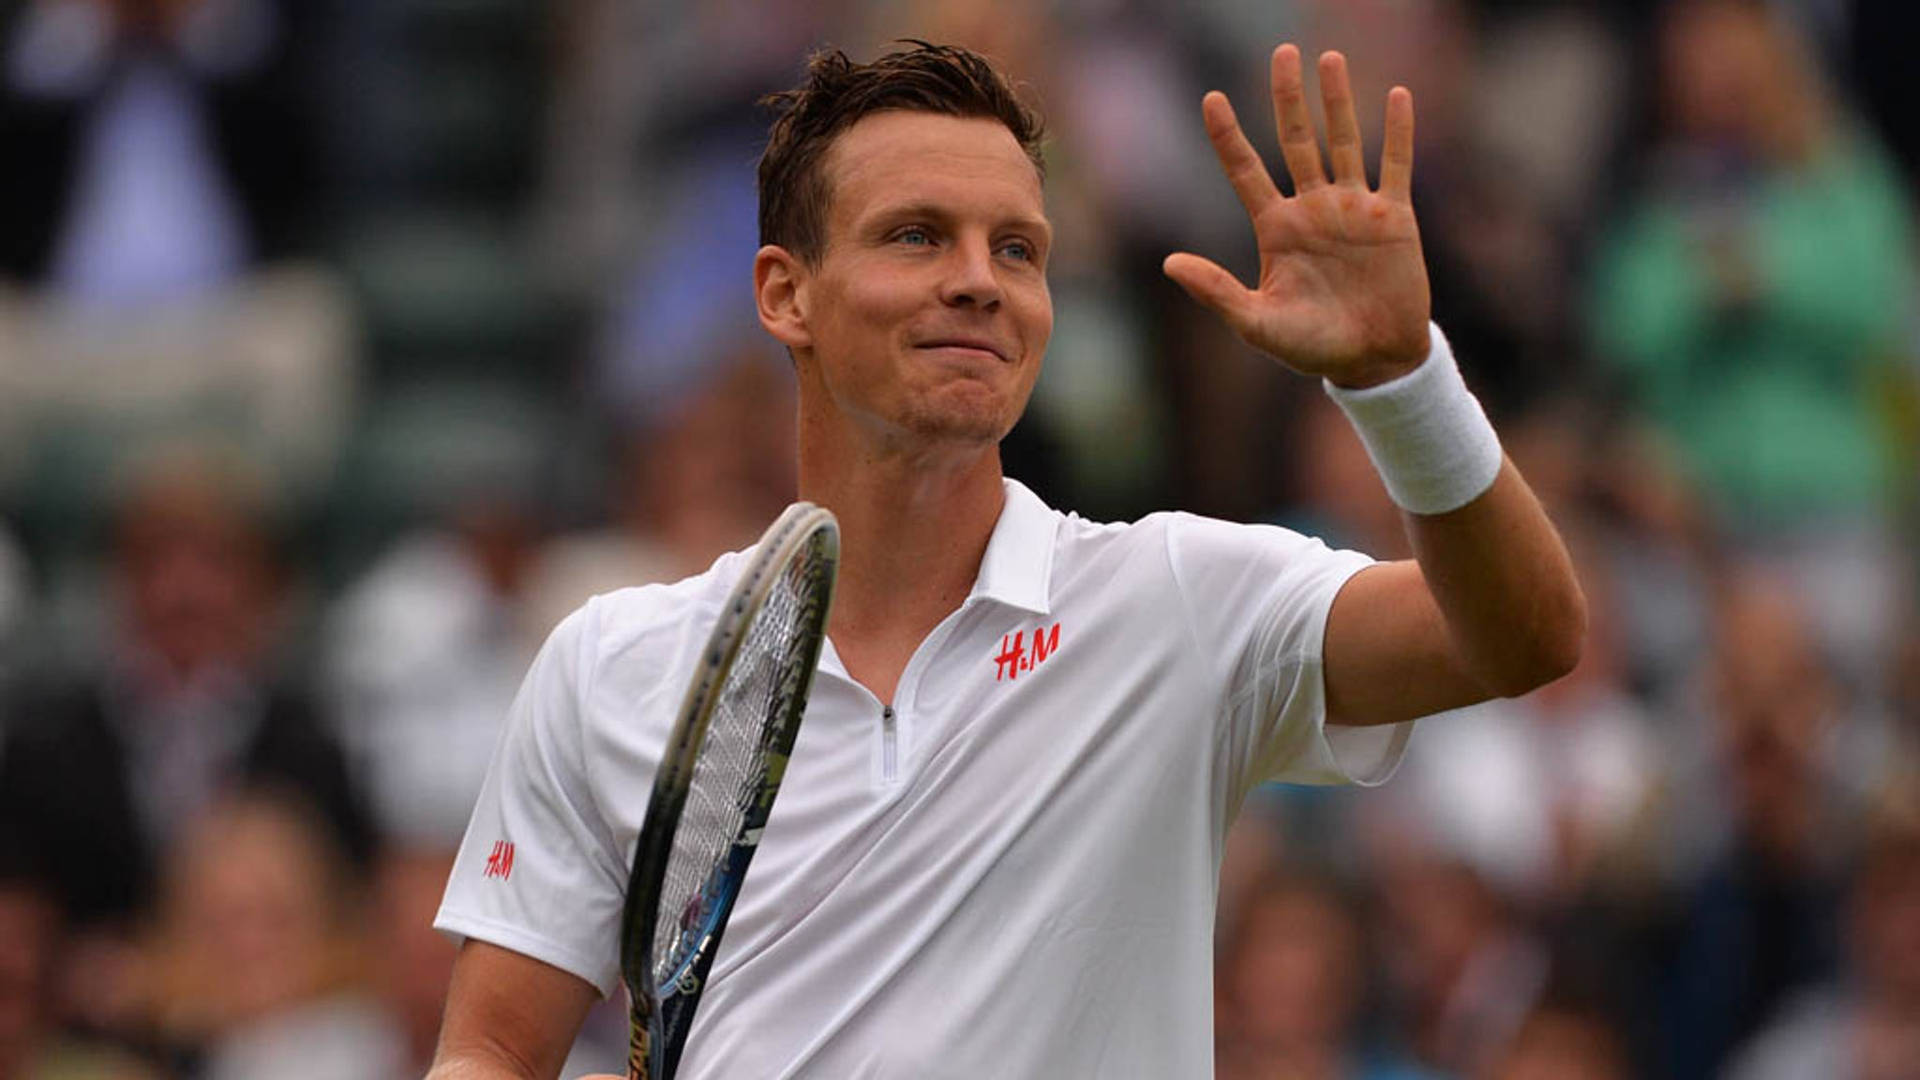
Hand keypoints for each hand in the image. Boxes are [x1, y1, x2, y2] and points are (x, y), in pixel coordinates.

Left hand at [1164, 45, 1430, 387]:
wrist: (1373, 361)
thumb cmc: (1311, 347)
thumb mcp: (1257, 323)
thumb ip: (1216, 291)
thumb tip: (1169, 262)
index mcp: (1277, 228)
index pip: (1246, 170)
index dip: (1228, 134)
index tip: (1211, 98)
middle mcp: (1313, 209)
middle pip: (1296, 140)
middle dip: (1288, 97)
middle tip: (1283, 52)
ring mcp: (1354, 209)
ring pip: (1344, 141)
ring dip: (1338, 101)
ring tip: (1329, 58)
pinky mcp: (1394, 218)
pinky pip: (1395, 166)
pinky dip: (1397, 132)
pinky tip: (1398, 95)